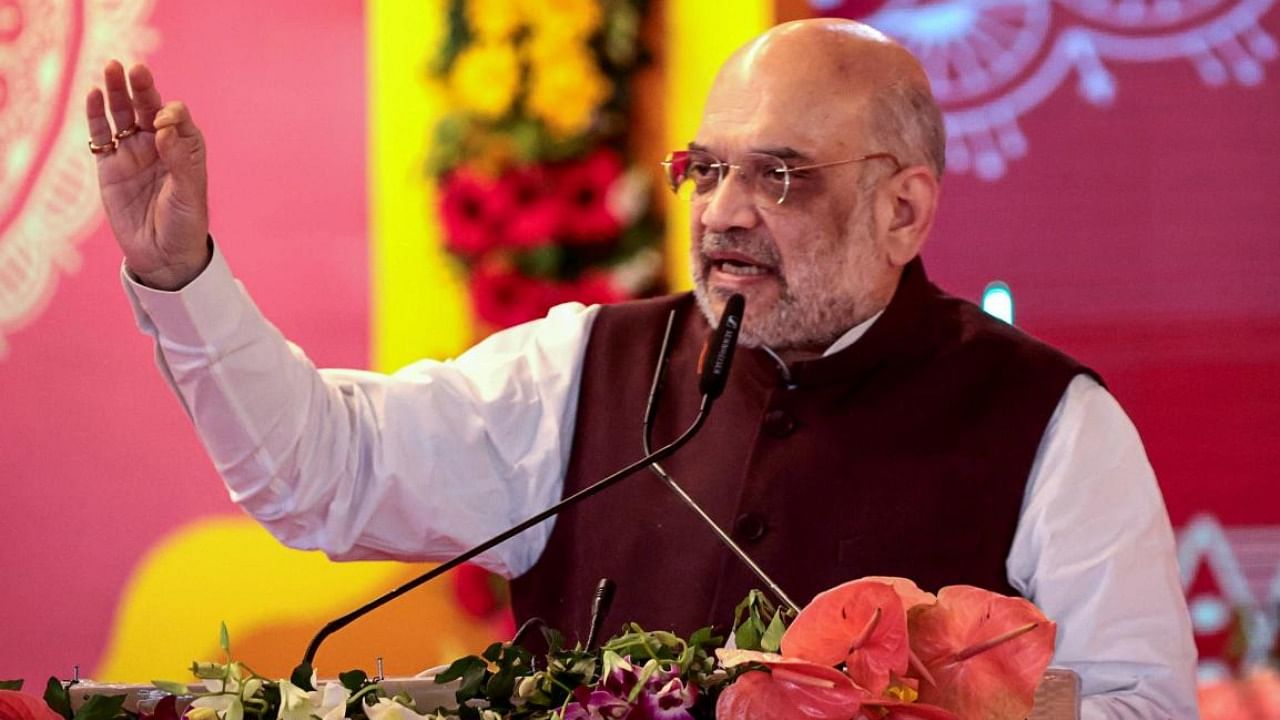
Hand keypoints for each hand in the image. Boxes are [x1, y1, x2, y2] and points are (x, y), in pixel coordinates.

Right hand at [86, 61, 209, 289]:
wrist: (164, 254)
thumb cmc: (185, 223)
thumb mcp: (189, 193)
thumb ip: (178, 160)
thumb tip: (163, 127)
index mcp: (184, 148)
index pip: (177, 117)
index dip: (171, 113)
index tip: (164, 123)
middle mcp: (159, 146)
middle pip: (148, 108)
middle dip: (142, 88)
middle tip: (135, 69)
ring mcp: (133, 154)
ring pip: (122, 116)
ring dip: (117, 93)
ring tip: (111, 69)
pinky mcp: (110, 166)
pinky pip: (101, 136)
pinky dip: (96, 115)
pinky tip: (94, 94)